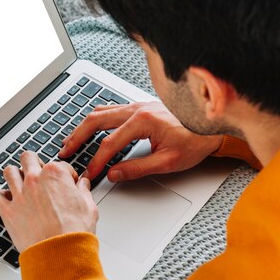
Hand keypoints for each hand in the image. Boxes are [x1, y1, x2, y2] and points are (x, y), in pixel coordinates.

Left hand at [0, 151, 98, 252]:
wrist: (60, 252)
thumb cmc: (74, 232)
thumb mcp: (89, 207)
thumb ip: (84, 191)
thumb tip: (83, 185)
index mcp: (55, 175)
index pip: (59, 165)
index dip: (65, 174)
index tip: (67, 183)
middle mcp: (35, 180)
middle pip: (28, 158)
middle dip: (33, 162)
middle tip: (37, 172)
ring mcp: (19, 194)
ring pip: (9, 171)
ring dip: (13, 175)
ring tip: (18, 182)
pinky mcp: (8, 210)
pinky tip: (3, 200)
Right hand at [59, 101, 222, 181]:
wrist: (213, 124)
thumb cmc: (196, 140)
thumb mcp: (169, 162)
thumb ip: (138, 169)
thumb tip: (114, 174)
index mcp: (143, 121)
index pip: (109, 144)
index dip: (97, 161)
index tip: (90, 173)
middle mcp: (136, 109)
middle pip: (95, 121)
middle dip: (77, 137)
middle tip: (65, 151)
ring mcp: (136, 105)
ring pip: (100, 111)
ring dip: (83, 126)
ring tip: (72, 140)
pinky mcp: (139, 106)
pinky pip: (110, 108)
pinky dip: (95, 119)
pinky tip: (91, 127)